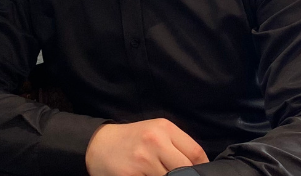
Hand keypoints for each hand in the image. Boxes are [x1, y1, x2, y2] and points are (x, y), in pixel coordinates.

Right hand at [85, 118, 208, 175]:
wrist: (98, 144)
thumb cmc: (131, 139)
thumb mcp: (154, 132)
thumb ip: (176, 145)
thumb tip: (199, 166)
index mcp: (164, 128)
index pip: (196, 152)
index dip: (202, 168)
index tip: (201, 174)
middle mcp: (155, 141)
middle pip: (186, 169)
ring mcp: (143, 159)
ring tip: (160, 174)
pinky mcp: (131, 175)